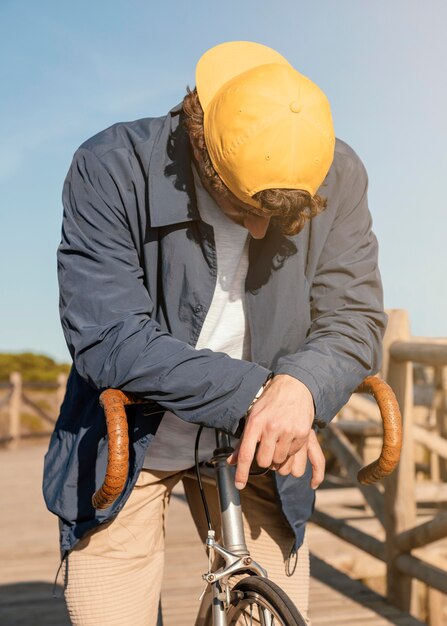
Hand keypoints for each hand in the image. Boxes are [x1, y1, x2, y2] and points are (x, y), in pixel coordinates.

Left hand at [227, 374, 324, 489]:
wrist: (295, 386)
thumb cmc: (270, 402)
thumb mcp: (253, 417)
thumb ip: (243, 441)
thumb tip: (230, 462)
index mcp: (255, 422)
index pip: (245, 453)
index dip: (241, 472)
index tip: (239, 485)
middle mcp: (271, 427)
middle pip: (264, 461)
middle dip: (264, 460)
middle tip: (267, 449)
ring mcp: (288, 431)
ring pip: (280, 462)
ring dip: (278, 458)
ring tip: (278, 444)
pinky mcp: (302, 434)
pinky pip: (295, 457)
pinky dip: (291, 453)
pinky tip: (289, 441)